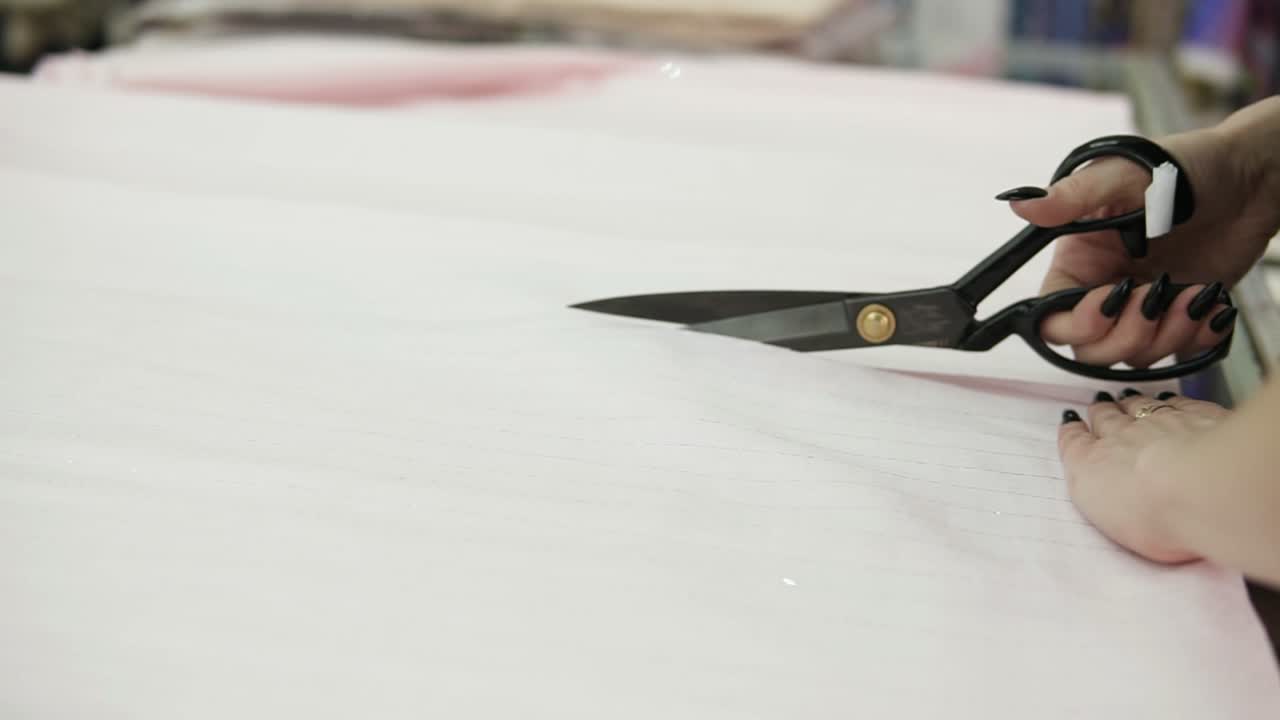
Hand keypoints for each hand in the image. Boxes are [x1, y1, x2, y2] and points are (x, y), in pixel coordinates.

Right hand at [1001, 98, 1279, 368]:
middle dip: (1126, 335)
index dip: (1076, 321)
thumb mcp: (1125, 176)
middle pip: (1090, 348)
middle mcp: (1104, 289)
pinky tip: (1211, 306)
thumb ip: (1073, 197)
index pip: (1052, 315)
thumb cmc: (1186, 168)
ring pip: (1133, 356)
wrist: (1251, 178)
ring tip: (1195, 297)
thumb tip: (1021, 205)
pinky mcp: (1179, 317)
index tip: (1113, 298)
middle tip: (1159, 299)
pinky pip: (1176, 354)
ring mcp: (1143, 308)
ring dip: (1166, 335)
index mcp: (1079, 261)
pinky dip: (1195, 339)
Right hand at [1059, 388, 1229, 562]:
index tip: (1070, 424)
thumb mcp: (1110, 524)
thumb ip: (1099, 497)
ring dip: (1131, 402)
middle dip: (1100, 411)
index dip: (1072, 432)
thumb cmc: (1157, 514)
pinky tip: (1170, 400)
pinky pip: (1178, 402)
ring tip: (1127, 398)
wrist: (1207, 489)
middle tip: (1099, 404)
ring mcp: (1161, 421)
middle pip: (1106, 417)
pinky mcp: (1198, 415)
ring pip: (1139, 405)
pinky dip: (1170, 400)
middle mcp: (1122, 436)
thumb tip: (1097, 488)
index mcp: (1093, 464)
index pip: (1076, 442)